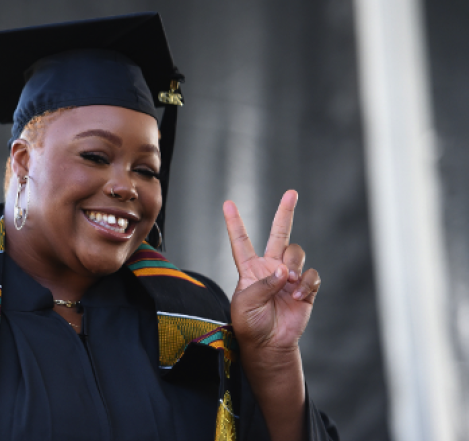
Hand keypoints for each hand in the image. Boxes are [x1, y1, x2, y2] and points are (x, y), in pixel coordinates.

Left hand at [223, 190, 320, 352]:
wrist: (270, 345)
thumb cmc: (250, 325)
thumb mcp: (245, 304)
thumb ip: (262, 284)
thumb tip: (282, 271)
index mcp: (250, 269)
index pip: (241, 241)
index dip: (234, 223)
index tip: (227, 203)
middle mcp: (270, 268)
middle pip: (279, 234)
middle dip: (285, 213)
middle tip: (292, 193)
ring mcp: (289, 276)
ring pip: (296, 253)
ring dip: (293, 265)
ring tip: (288, 281)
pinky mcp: (305, 288)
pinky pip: (311, 275)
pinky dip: (307, 282)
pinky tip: (298, 293)